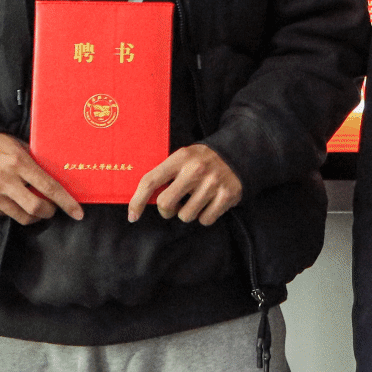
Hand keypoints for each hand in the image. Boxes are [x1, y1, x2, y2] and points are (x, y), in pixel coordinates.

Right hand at [0, 132, 82, 224]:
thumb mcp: (18, 145)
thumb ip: (36, 161)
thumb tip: (59, 175)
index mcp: (18, 162)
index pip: (48, 187)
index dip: (66, 202)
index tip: (78, 212)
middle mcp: (5, 180)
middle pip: (36, 207)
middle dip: (50, 211)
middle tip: (53, 208)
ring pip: (22, 217)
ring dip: (35, 215)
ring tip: (36, 207)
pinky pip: (7, 215)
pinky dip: (15, 211)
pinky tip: (14, 200)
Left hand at [128, 143, 242, 224]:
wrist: (239, 152)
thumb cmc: (203, 159)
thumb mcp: (184, 157)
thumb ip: (166, 173)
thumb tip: (143, 199)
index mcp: (180, 158)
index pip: (150, 181)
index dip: (137, 201)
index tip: (132, 216)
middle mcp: (196, 170)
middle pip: (165, 204)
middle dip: (166, 210)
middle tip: (174, 205)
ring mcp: (212, 183)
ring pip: (185, 216)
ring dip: (187, 213)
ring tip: (196, 200)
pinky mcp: (227, 195)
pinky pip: (205, 220)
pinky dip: (204, 216)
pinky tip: (209, 203)